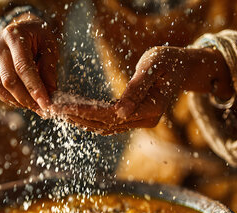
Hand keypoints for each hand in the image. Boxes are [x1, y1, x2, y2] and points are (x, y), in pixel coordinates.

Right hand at [0, 13, 58, 113]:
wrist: (22, 30)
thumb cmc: (38, 38)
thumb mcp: (49, 47)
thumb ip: (49, 69)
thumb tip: (49, 93)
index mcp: (13, 35)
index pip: (23, 67)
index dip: (35, 89)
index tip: (46, 104)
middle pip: (8, 80)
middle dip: (26, 99)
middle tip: (41, 108)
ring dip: (17, 100)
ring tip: (33, 103)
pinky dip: (8, 98)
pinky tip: (21, 98)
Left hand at [50, 46, 232, 133]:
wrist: (183, 66)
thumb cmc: (169, 61)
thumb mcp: (153, 67)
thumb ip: (137, 89)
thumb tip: (120, 113)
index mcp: (150, 110)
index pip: (111, 115)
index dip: (86, 112)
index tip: (64, 107)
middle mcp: (144, 120)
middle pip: (104, 124)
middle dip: (77, 117)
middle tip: (53, 109)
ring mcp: (139, 121)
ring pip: (104, 126)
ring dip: (81, 120)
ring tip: (58, 111)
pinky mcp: (134, 118)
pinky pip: (109, 122)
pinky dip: (90, 118)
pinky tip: (74, 111)